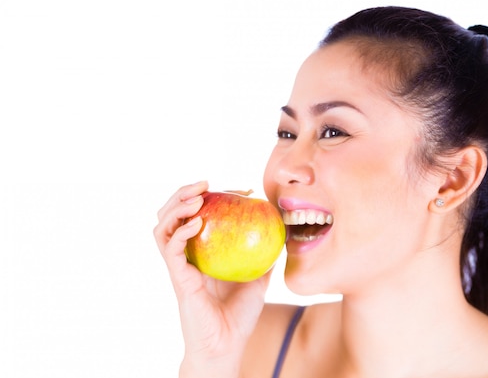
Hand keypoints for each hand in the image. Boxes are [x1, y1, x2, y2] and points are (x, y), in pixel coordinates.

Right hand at [153, 181, 269, 376]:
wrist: (228, 346)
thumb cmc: (240, 316)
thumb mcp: (259, 279)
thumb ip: (265, 257)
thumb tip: (281, 233)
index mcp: (201, 254)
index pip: (196, 216)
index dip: (211, 198)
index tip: (236, 189)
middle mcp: (185, 257)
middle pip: (171, 216)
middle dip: (182, 193)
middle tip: (204, 184)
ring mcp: (178, 267)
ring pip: (162, 227)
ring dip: (175, 207)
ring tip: (197, 197)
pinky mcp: (177, 278)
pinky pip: (171, 249)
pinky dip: (181, 231)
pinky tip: (198, 222)